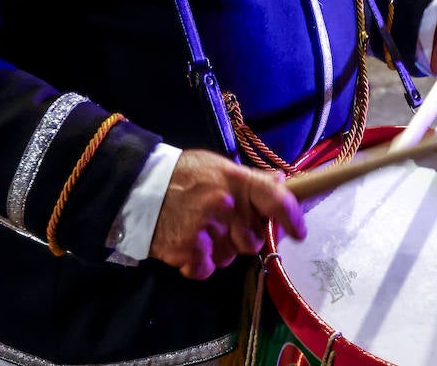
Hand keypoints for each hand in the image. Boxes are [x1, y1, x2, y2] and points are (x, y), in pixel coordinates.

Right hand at [148, 150, 304, 280]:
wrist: (137, 186)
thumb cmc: (182, 174)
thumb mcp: (217, 167)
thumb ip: (250, 179)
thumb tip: (281, 182)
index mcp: (235, 180)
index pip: (275, 199)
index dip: (291, 217)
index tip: (298, 232)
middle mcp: (225, 204)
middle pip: (251, 240)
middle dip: (240, 238)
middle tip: (221, 225)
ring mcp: (207, 228)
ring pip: (228, 257)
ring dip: (217, 250)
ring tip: (198, 230)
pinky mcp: (188, 249)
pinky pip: (206, 269)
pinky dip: (197, 264)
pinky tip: (186, 245)